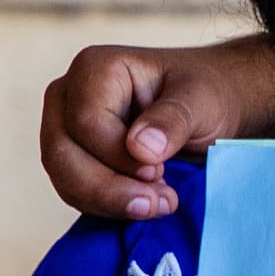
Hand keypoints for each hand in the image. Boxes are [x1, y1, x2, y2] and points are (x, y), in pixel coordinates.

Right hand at [40, 35, 274, 221]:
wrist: (211, 109)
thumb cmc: (206, 94)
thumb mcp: (201, 100)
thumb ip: (173, 119)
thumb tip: (141, 149)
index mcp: (95, 69)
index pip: (86, 123)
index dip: (118, 155)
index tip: (159, 170)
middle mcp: (68, 96)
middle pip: (63, 154)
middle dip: (110, 188)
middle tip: (161, 203)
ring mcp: (64, 129)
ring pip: (64, 178)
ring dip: (110, 202)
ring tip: (159, 205)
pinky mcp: (73, 159)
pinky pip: (74, 192)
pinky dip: (107, 207)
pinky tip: (144, 204)